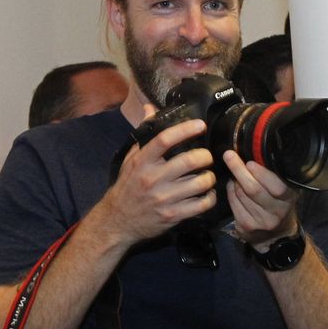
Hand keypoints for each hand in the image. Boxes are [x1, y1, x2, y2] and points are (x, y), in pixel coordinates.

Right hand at [100, 107, 218, 241]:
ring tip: (208, 175)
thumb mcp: (131, 159)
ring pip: (200, 183)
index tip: (200, 125)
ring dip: (209, 177)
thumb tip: (149, 108)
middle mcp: (152, 179)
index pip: (165, 139)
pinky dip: (209, 198)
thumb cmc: (127, 186)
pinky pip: (201, 204)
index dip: (185, 129)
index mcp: (142, 162)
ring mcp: (163, 199)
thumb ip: (143, 134)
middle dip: (205, 156)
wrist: (117, 221)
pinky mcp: (172, 215)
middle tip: (207, 156)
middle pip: (189, 161)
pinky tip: (207, 194)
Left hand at [222, 151, 299, 245]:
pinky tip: (233, 186)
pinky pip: (234, 203)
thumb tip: (256, 151)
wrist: (277, 234)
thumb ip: (276, 174)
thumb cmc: (279, 203)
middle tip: (229, 155)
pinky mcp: (247, 227)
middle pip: (254, 189)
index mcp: (290, 198)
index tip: (250, 162)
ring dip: (234, 181)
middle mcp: (278, 212)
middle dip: (239, 170)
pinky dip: (231, 191)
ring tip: (235, 173)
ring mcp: (262, 222)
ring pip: (241, 195)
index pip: (276, 186)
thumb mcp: (285, 189)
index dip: (261, 173)